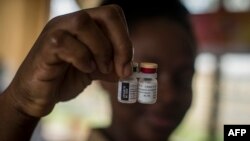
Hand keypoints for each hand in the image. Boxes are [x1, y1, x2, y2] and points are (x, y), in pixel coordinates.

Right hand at [5, 4, 132, 116]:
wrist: (39, 95)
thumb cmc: (66, 79)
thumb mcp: (96, 71)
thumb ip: (112, 66)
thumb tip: (130, 68)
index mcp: (85, 25)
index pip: (113, 14)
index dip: (125, 37)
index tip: (127, 64)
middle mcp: (70, 22)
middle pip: (106, 14)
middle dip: (120, 43)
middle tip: (121, 67)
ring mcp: (56, 31)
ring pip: (84, 23)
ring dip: (101, 49)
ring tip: (101, 69)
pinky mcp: (45, 46)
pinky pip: (65, 42)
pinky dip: (82, 58)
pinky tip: (84, 69)